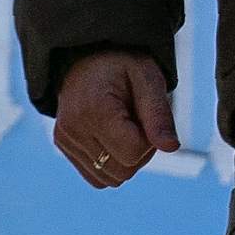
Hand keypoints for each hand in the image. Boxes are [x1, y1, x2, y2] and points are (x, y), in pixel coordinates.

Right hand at [52, 50, 178, 188]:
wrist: (88, 55)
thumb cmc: (122, 65)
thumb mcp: (148, 79)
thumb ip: (159, 115)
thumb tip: (171, 148)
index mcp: (94, 109)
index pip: (133, 152)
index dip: (149, 140)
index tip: (144, 115)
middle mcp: (73, 128)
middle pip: (123, 171)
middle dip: (139, 152)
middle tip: (136, 121)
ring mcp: (65, 139)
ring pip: (112, 179)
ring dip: (126, 160)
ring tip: (123, 128)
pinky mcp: (63, 146)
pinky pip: (98, 178)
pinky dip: (111, 164)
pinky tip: (111, 138)